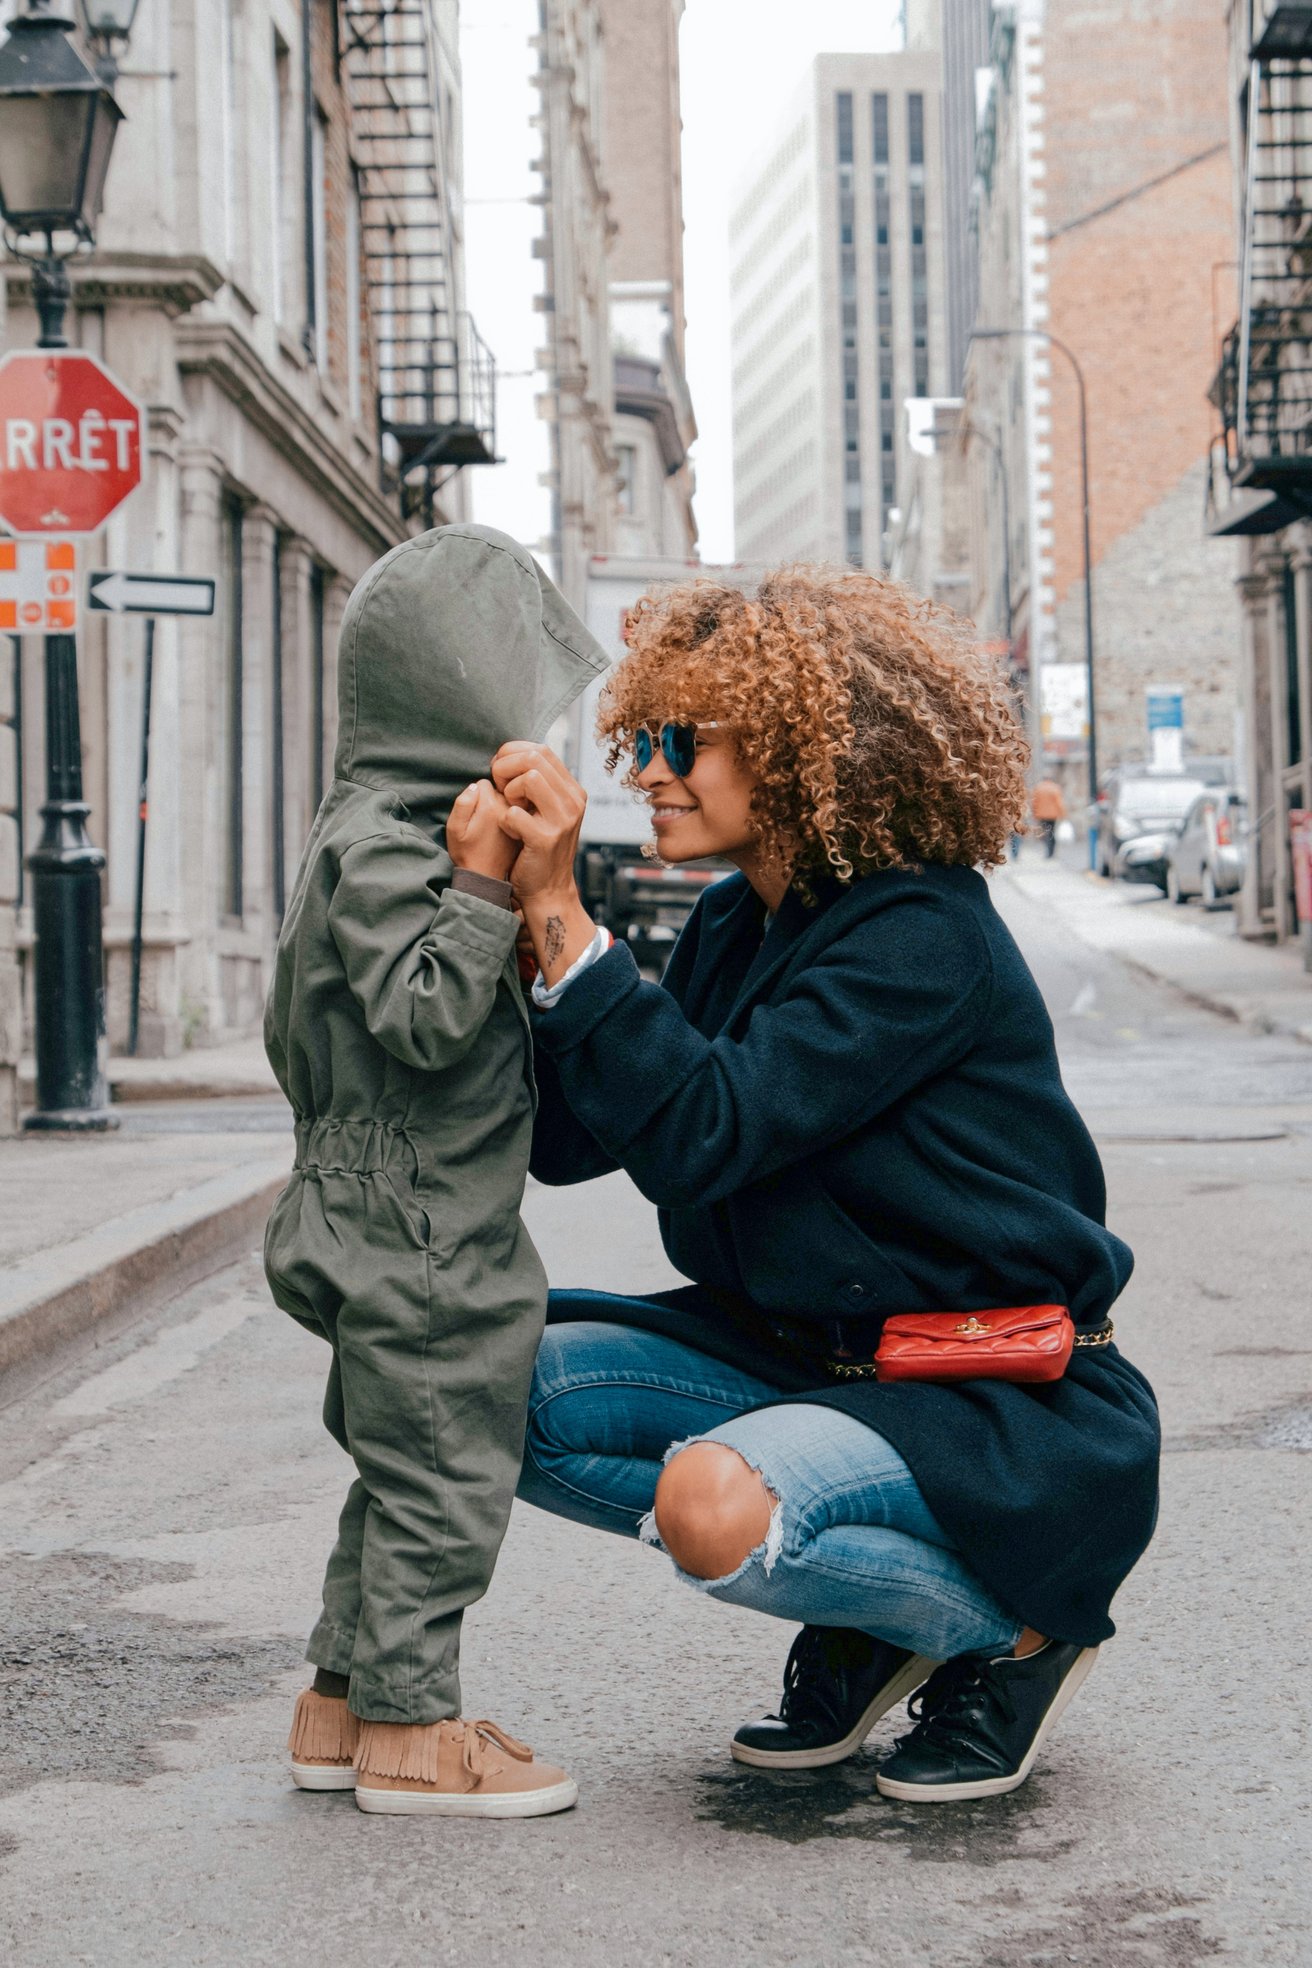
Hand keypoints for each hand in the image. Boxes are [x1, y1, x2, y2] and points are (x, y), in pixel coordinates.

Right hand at [446, 779, 518, 883]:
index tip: (474, 814)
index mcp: (490, 804)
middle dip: (489, 799)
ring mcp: (520, 815)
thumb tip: (475, 785)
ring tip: (493, 827)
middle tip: (483, 821)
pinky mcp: (527, 825)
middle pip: (499, 788)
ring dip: (502, 807)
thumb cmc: (467, 853)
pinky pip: (519, 810)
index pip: (483, 783)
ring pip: (510, 799)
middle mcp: (508, 807)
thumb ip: (462, 803)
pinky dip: (513, 816)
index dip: (475, 796)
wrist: (487, 878)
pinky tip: (506, 831)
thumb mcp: (455, 829)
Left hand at [490, 743, 595, 983]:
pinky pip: (514, 813)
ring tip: (508, 808)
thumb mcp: (547, 810)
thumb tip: (513, 755)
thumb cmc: (538, 847)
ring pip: (529, 778)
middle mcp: (574, 802)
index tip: (500, 772)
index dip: (512, 754)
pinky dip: (504, 820)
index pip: (541, 750)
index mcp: (573, 791)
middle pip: (534, 758)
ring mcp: (563, 820)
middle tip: (499, 789)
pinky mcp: (546, 839)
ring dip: (508, 791)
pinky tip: (511, 831)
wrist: (548, 890)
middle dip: (506, 768)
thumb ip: (538, 784)